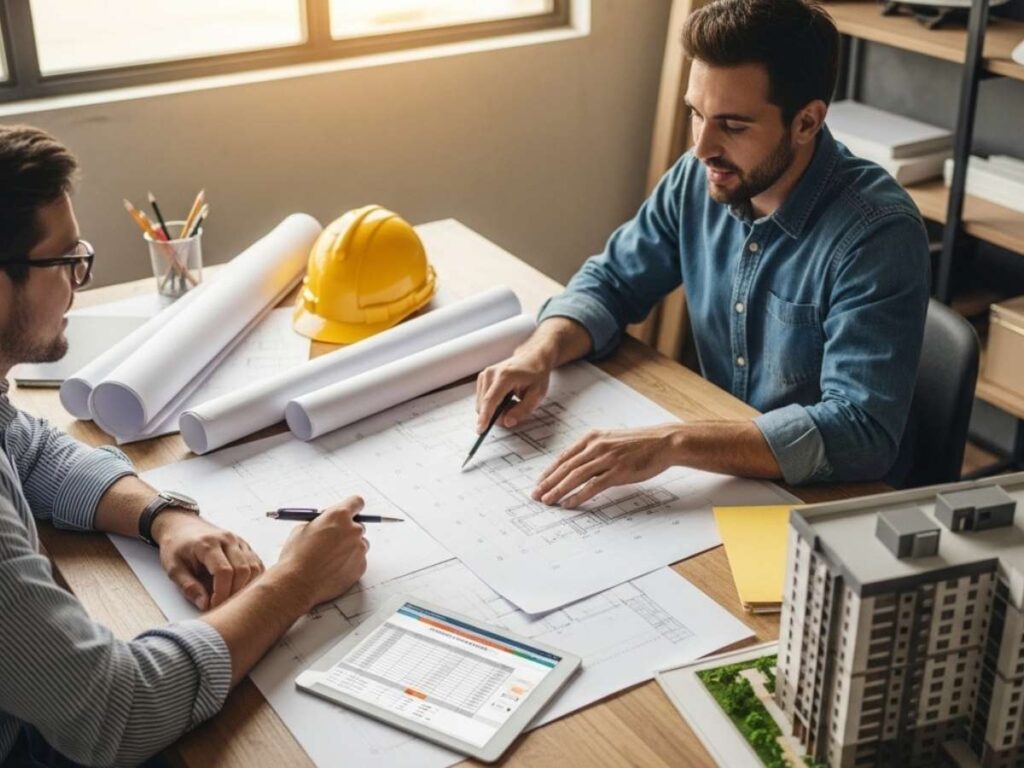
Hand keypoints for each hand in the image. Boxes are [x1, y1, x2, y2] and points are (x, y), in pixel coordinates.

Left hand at [153, 512, 264, 610]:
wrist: (181, 524)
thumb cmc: (176, 546)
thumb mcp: (173, 568)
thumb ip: (188, 587)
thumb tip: (205, 605)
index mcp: (207, 544)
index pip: (224, 571)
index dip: (221, 593)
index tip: (213, 605)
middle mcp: (227, 540)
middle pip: (243, 570)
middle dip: (235, 592)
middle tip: (222, 605)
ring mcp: (238, 541)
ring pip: (254, 567)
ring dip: (246, 587)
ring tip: (230, 597)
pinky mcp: (244, 545)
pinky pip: (257, 563)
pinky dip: (252, 579)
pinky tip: (240, 588)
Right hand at [274, 496, 369, 611]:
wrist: (297, 584)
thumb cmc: (296, 556)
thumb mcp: (302, 529)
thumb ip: (320, 523)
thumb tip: (326, 523)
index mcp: (339, 516)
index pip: (356, 502)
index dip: (352, 507)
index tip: (351, 511)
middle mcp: (353, 530)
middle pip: (358, 525)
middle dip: (348, 531)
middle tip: (333, 540)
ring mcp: (359, 549)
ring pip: (360, 544)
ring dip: (349, 548)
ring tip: (330, 559)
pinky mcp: (361, 567)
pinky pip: (359, 560)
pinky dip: (349, 563)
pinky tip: (333, 569)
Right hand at [475, 348, 552, 432]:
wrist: (532, 358)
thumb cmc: (536, 374)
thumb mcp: (537, 394)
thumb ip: (523, 410)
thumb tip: (507, 422)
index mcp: (505, 376)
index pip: (490, 400)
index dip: (485, 417)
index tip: (481, 430)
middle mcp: (491, 373)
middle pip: (484, 405)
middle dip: (496, 415)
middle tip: (514, 411)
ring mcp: (485, 374)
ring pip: (482, 404)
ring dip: (496, 409)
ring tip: (512, 402)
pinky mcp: (483, 378)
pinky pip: (483, 399)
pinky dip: (493, 404)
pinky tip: (506, 398)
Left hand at [531, 425, 681, 508]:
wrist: (663, 442)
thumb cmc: (639, 443)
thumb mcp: (612, 440)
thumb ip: (595, 450)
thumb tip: (578, 465)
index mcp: (593, 437)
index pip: (565, 456)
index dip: (550, 471)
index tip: (539, 482)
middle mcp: (596, 446)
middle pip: (566, 467)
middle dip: (548, 482)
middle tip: (536, 494)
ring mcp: (607, 459)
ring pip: (575, 476)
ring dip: (558, 490)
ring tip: (547, 501)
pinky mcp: (618, 471)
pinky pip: (592, 486)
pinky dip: (578, 496)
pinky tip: (569, 503)